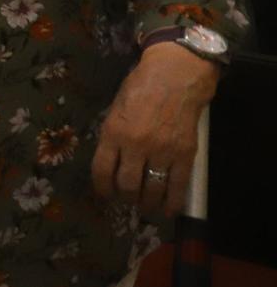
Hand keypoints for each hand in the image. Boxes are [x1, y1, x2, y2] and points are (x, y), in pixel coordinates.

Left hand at [92, 43, 218, 215]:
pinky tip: (167, 210)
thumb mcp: (116, 109)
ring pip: (152, 189)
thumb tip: (111, 163)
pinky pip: (178, 186)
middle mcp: (136, 144)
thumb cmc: (140, 88)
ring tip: (144, 206)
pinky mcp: (185, 154)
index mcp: (113, 132)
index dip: (102, 188)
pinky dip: (172, 203)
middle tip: (127, 199)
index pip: (102, 170)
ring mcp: (162, 151)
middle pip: (127, 184)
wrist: (175, 77)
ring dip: (146, 203)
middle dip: (125, 197)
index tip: (105, 194)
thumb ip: (112, 135)